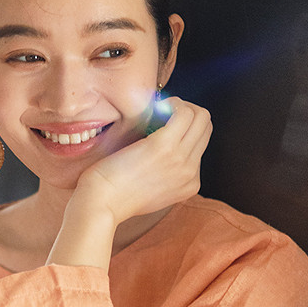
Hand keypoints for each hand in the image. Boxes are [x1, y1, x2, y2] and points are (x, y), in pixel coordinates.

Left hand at [75, 96, 211, 226]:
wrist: (102, 203)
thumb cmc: (116, 194)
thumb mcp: (151, 191)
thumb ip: (165, 174)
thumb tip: (163, 149)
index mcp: (189, 183)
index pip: (201, 145)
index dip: (186, 128)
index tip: (166, 123)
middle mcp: (190, 172)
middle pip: (205, 128)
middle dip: (188, 112)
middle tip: (166, 110)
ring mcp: (180, 159)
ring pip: (200, 117)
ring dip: (181, 105)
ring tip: (161, 108)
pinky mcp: (164, 146)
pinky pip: (185, 113)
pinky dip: (173, 103)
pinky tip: (157, 106)